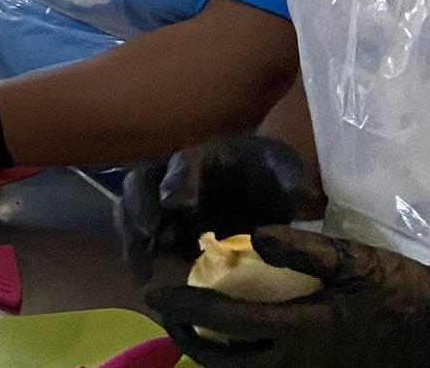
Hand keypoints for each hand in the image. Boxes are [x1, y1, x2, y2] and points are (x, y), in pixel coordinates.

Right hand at [119, 134, 323, 280]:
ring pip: (130, 207)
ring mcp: (160, 198)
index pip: (184, 164)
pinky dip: (136, 253)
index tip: (177, 205)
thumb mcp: (285, 171)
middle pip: (142, 181)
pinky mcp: (159, 225)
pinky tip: (143, 276)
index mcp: (205, 154)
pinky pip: (137, 234)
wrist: (261, 188)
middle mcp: (173, 172)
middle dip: (141, 208)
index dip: (178, 183)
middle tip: (148, 237)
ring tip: (141, 267)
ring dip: (131, 234)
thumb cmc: (270, 176)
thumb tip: (299, 195)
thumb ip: (290, 179)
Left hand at [147, 227, 429, 367]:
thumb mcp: (357, 261)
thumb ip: (303, 250)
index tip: (156, 296)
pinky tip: (238, 343)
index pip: (228, 324)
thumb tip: (250, 235)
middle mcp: (303, 364)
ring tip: (192, 331)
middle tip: (167, 318)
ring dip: (214, 357)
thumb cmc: (406, 292)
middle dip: (189, 343)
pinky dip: (246, 363)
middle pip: (227, 364)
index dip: (187, 310)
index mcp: (306, 331)